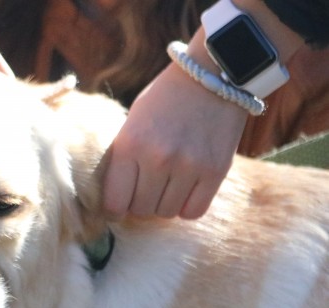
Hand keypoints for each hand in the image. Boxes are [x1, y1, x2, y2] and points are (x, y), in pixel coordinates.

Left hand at [102, 61, 247, 219]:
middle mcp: (158, 158)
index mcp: (130, 145)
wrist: (213, 74)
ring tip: (167, 184)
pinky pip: (194, 211)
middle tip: (146, 189)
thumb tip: (116, 199)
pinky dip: (187, 206)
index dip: (114, 209)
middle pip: (141, 209)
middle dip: (140, 204)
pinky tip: (185, 190)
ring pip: (166, 212)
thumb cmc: (165, 99)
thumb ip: (124, 158)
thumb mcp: (132, 123)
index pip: (114, 202)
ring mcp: (189, 166)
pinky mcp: (216, 171)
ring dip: (164, 203)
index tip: (118, 207)